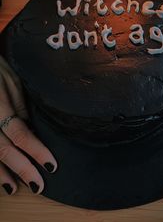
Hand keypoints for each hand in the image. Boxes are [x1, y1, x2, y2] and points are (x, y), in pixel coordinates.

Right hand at [0, 56, 56, 194]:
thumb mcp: (14, 82)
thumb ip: (20, 107)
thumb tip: (31, 131)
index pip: (19, 133)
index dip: (35, 150)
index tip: (50, 164)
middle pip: (3, 149)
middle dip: (21, 168)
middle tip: (38, 184)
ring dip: (1, 173)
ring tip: (14, 188)